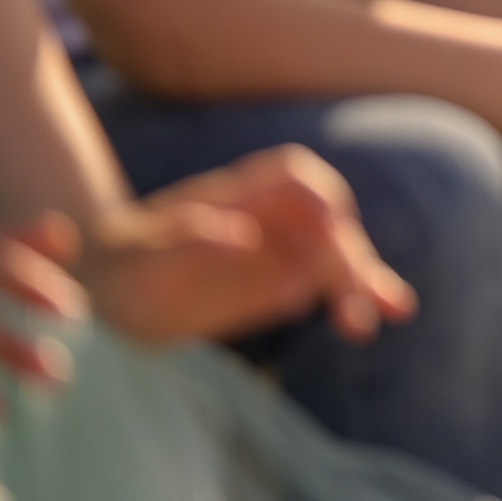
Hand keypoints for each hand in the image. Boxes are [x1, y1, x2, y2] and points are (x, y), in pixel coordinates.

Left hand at [82, 146, 414, 347]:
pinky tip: (366, 322)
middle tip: (361, 293)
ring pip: (337, 257)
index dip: (318, 195)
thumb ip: (192, 237)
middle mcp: (269, 217)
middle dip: (350, 253)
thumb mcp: (144, 250)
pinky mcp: (282, 288)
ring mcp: (279, 252)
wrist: (109, 292)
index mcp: (240, 192)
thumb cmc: (122, 260)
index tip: (330, 224)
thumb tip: (244, 237)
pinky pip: (326, 290)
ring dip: (365, 279)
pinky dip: (351, 301)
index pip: (294, 178)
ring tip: (392, 311)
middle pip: (326, 224)